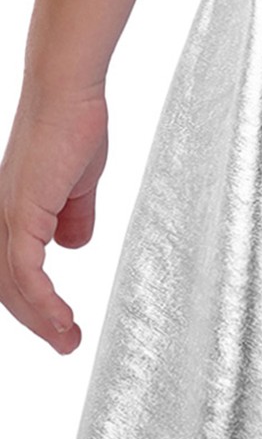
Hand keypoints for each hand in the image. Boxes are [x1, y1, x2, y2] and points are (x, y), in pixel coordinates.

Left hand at [0, 81, 107, 354]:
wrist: (67, 93)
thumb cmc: (73, 126)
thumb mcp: (78, 185)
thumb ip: (74, 216)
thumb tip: (73, 245)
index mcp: (12, 212)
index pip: (13, 272)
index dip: (34, 304)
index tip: (64, 326)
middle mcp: (0, 216)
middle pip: (7, 287)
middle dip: (37, 322)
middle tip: (68, 344)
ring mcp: (6, 215)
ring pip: (12, 286)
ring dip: (42, 320)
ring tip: (69, 340)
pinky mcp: (21, 213)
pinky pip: (26, 272)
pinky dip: (43, 302)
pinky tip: (63, 319)